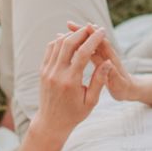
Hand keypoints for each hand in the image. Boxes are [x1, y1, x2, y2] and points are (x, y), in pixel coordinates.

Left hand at [33, 25, 108, 141]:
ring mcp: (47, 71)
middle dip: (82, 33)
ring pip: (58, 44)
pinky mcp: (42, 71)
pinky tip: (70, 40)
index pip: (82, 53)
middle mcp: (56, 74)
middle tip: (93, 28)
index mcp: (70, 81)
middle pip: (68, 43)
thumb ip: (99, 80)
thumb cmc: (74, 114)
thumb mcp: (91, 101)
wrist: (51, 122)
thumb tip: (109, 62)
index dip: (93, 39)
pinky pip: (50, 49)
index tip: (102, 31)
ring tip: (84, 33)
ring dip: (71, 35)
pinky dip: (60, 41)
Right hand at [67, 22, 135, 101]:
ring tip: (66, 29)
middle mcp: (107, 55)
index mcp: (112, 61)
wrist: (128, 90)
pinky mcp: (99, 58)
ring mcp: (103, 55)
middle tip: (69, 24)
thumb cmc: (123, 89)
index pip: (103, 44)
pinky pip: (87, 48)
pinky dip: (79, 44)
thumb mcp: (119, 85)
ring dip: (80, 35)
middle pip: (95, 39)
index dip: (95, 35)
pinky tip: (69, 43)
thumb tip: (109, 63)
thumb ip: (113, 75)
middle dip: (83, 31)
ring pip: (90, 42)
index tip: (87, 26)